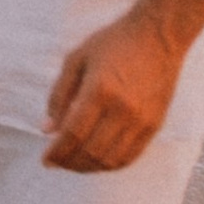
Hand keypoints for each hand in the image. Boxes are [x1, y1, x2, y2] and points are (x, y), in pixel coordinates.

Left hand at [42, 0, 203, 170]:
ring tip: (74, 163)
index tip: (45, 160)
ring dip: (88, 167)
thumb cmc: (114, 42)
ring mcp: (141, 120)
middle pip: (91, 151)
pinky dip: (110, 164)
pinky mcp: (154, 125)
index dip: (57, 152)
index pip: (73, 134)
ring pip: (111, 159)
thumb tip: (46, 129)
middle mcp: (122, 109)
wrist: (159, 36)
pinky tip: (97, 160)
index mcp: (100, 91)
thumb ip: (59, 95)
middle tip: (57, 162)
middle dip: (69, 163)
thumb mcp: (77, 59)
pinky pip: (130, 156)